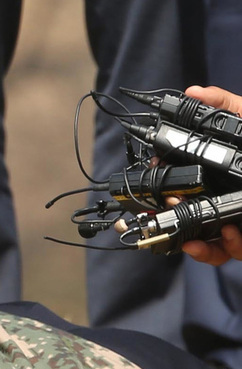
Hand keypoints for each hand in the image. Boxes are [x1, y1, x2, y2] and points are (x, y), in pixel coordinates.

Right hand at [177, 86, 241, 264]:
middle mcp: (230, 200)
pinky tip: (229, 233)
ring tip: (194, 233)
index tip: (157, 182)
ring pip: (205, 240)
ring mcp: (239, 225)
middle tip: (170, 206)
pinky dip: (219, 248)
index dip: (169, 185)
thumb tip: (194, 93)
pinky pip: (226, 252)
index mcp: (228, 176)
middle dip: (173, 216)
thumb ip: (228, 106)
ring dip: (196, 241)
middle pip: (190, 214)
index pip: (189, 184)